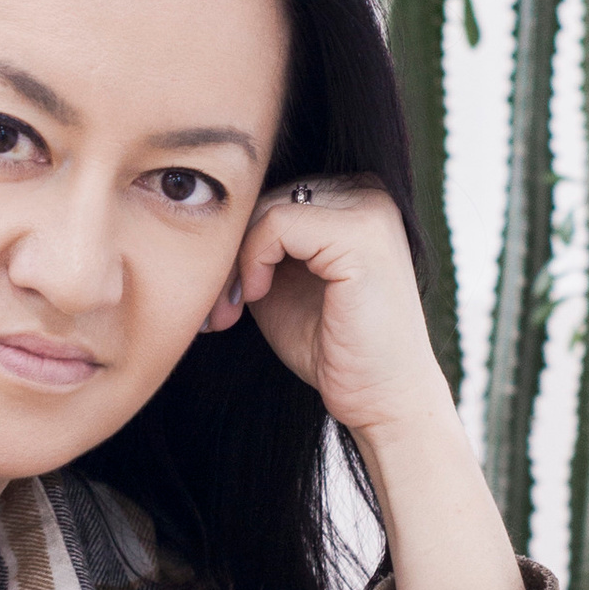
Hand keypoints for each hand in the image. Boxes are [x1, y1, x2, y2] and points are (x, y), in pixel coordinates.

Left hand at [208, 174, 451, 445]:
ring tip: (234, 305)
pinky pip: (276, 222)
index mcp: (356, 199)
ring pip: (267, 205)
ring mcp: (369, 209)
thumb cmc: (333, 347)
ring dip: (236, 258)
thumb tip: (208, 214)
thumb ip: (261, 244)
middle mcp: (369, 193)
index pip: (274, 192)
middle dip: (231, 249)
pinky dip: (254, 259)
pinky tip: (258, 295)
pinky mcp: (360, 233)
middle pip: (267, 194)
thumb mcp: (284, 281)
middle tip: (221, 305)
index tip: (224, 295)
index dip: (239, 239)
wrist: (379, 397)